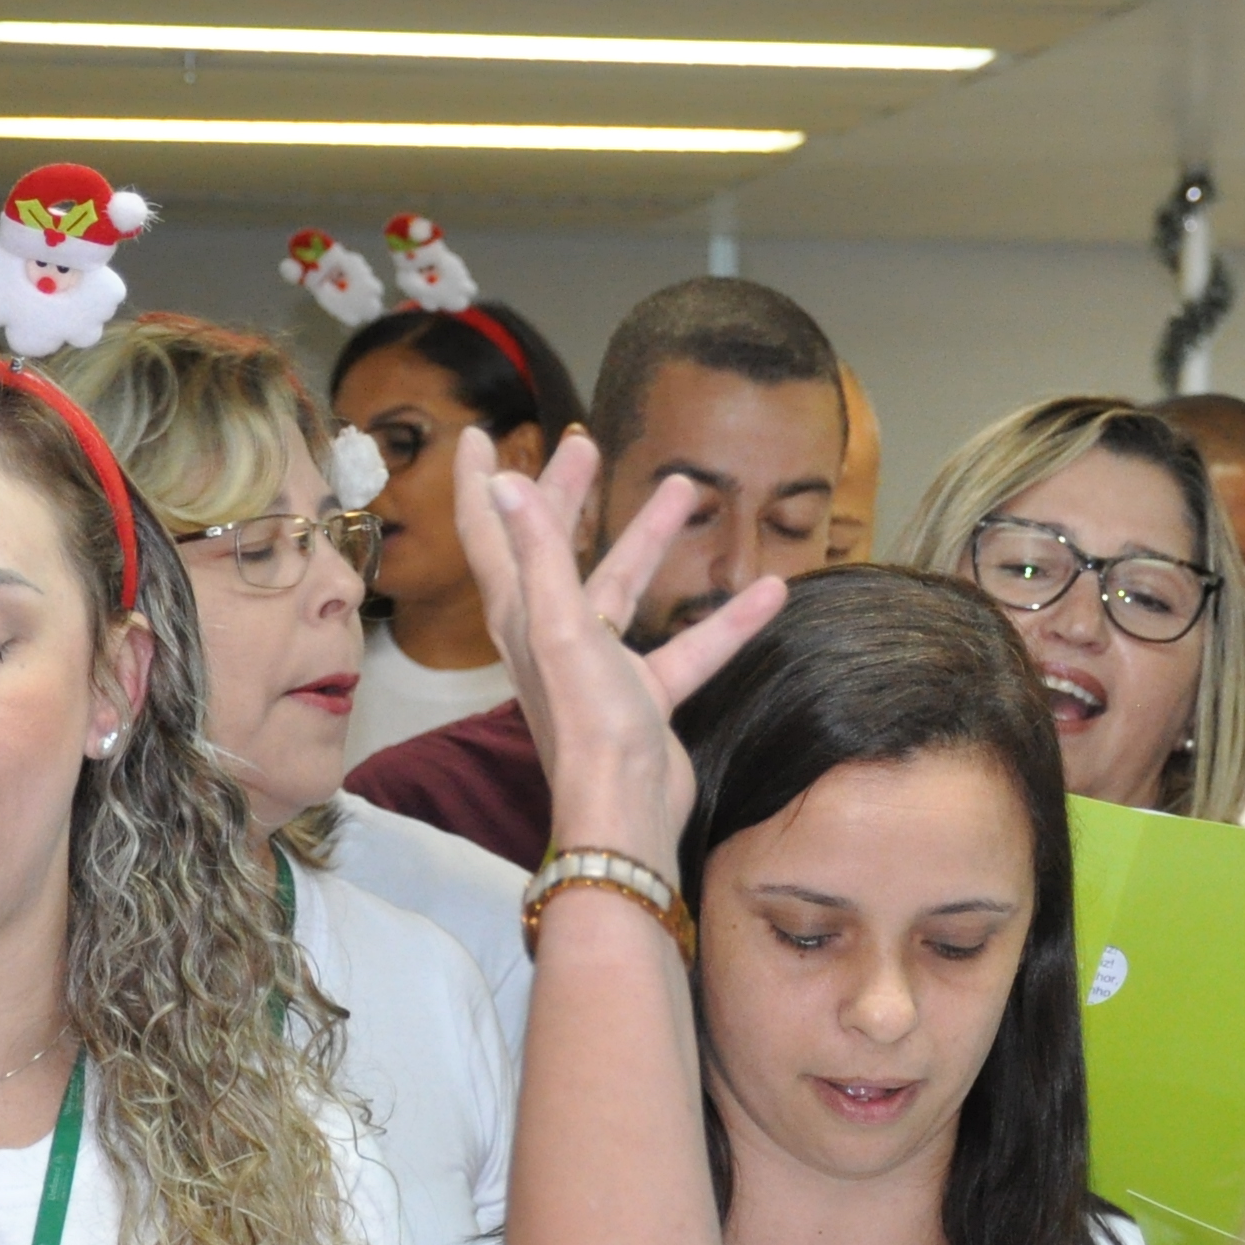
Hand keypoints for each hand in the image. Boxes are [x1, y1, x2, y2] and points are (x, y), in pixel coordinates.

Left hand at [451, 427, 785, 869]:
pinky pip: (685, 645)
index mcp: (521, 611)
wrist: (627, 807)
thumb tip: (506, 481)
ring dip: (649, 540)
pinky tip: (768, 592)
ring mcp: (598, 664)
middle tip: (586, 444)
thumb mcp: (561, 626)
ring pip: (622, 587)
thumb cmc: (587, 719)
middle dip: (569, 496)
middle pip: (555, 548)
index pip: (488, 533)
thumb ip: (538, 552)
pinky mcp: (642, 695)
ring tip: (684, 489)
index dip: (477, 484)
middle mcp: (551, 632)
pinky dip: (723, 621)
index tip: (475, 436)